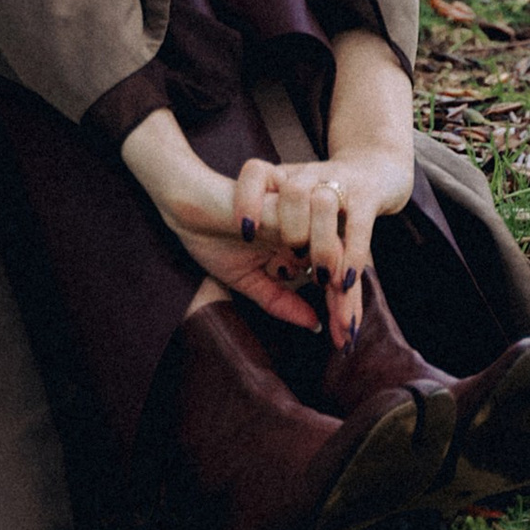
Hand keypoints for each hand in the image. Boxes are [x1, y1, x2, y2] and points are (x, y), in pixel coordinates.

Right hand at [118, 113, 408, 342]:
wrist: (184, 208)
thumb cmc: (213, 240)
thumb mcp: (249, 281)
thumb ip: (280, 301)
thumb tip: (315, 324)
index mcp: (301, 244)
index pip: (330, 277)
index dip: (340, 307)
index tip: (344, 340)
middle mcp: (303, 225)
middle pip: (340, 257)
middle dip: (345, 296)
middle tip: (346, 331)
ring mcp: (293, 207)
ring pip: (331, 228)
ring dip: (330, 255)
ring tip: (327, 285)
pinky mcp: (279, 188)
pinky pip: (304, 206)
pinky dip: (309, 234)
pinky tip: (307, 261)